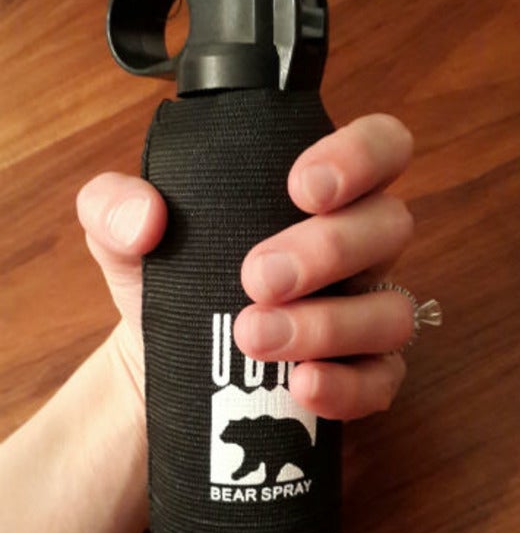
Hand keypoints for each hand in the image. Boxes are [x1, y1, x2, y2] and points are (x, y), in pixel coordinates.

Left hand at [76, 114, 415, 420]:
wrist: (161, 363)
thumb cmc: (168, 277)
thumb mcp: (122, 232)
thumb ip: (114, 204)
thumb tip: (146, 217)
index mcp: (326, 192)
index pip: (382, 146)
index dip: (362, 156)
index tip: (302, 186)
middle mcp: (362, 246)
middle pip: (391, 225)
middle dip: (329, 249)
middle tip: (257, 277)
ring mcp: (372, 310)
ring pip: (392, 310)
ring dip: (327, 324)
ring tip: (253, 336)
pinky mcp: (367, 374)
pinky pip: (384, 380)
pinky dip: (347, 386)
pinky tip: (301, 385)